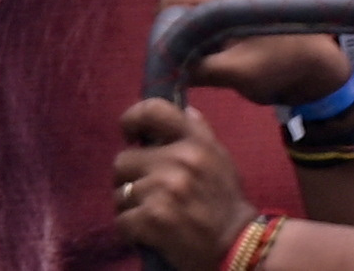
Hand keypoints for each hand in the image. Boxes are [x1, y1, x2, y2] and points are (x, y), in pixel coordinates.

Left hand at [110, 98, 255, 270]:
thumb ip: (200, 133)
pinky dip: (130, 230)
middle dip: (130, 178)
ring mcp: (163, 189)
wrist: (234, 244)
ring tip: (151, 214)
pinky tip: (147, 232)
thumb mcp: (221, 158)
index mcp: (195, 141)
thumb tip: (184, 109)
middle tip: (146, 192)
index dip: (132, 119)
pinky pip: (121, 220)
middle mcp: (178, 160)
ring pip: (119, 193)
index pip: (153, 110)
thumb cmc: (226, 200)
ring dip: (130, 207)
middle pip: (123, 160)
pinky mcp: (151, 218)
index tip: (129, 134)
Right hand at [151, 0, 348, 108]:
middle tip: (187, 61)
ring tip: (202, 58)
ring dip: (183, 33)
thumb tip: (163, 73)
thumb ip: (200, 70)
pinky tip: (210, 52)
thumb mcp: (239, 73)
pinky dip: (193, 32)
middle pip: (169, 2)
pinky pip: (192, 12)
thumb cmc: (280, 62)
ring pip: (179, 9)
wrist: (312, 58)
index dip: (164, 30)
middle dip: (172, 32)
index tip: (174, 58)